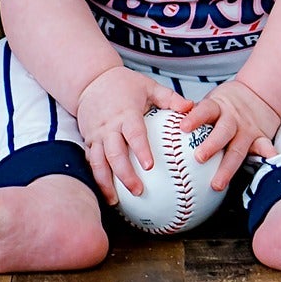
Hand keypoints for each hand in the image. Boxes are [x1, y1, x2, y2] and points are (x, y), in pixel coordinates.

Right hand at [75, 66, 194, 203]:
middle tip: (138, 191)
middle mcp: (109, 127)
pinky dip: (96, 177)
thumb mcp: (148, 86)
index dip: (141, 150)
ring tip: (115, 201)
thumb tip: (191, 107)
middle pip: (115, 154)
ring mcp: (96, 135)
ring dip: (105, 182)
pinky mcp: (88, 140)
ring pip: (98, 162)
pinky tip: (105, 192)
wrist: (90, 80)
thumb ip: (169, 98)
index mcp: (125, 114)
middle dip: (124, 174)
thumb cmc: (124, 84)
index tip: (149, 166)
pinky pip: (90, 161)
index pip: (134, 134)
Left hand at [182, 79, 280, 189]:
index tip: (182, 127)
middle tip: (198, 158)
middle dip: (211, 145)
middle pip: (222, 132)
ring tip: (217, 184)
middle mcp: (233, 119)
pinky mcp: (261, 137)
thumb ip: (192, 117)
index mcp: (218, 107)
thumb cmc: (224, 105)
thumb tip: (161, 133)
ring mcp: (247, 129)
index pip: (205, 110)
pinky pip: (264, 147)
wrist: (259, 94)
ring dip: (228, 166)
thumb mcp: (210, 103)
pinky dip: (267, 155)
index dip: (195, 118)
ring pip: (238, 148)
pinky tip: (268, 164)